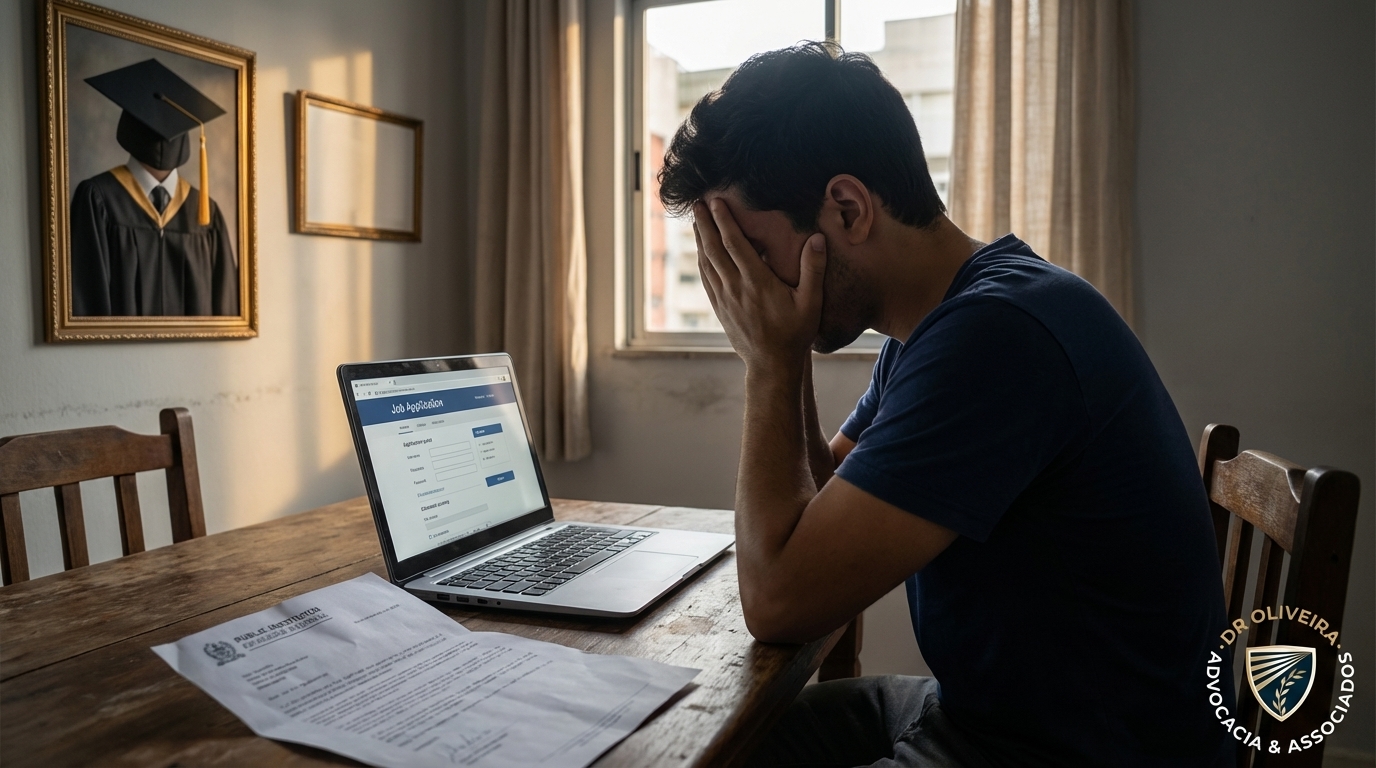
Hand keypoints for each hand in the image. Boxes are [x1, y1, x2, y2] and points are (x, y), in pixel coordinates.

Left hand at [693, 199, 825, 371]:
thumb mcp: (811, 302)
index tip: (716, 202)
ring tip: (695, 221)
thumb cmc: (795, 333)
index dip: (724, 221)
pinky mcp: (720, 309)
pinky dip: (702, 261)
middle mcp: (735, 288)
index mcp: (757, 282)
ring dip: (700, 240)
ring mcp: (724, 299)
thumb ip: (814, 269)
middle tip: (697, 203)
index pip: (735, 244)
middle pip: (714, 249)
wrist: (772, 364)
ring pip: (707, 263)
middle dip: (705, 224)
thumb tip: (817, 239)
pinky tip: (701, 252)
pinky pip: (707, 279)